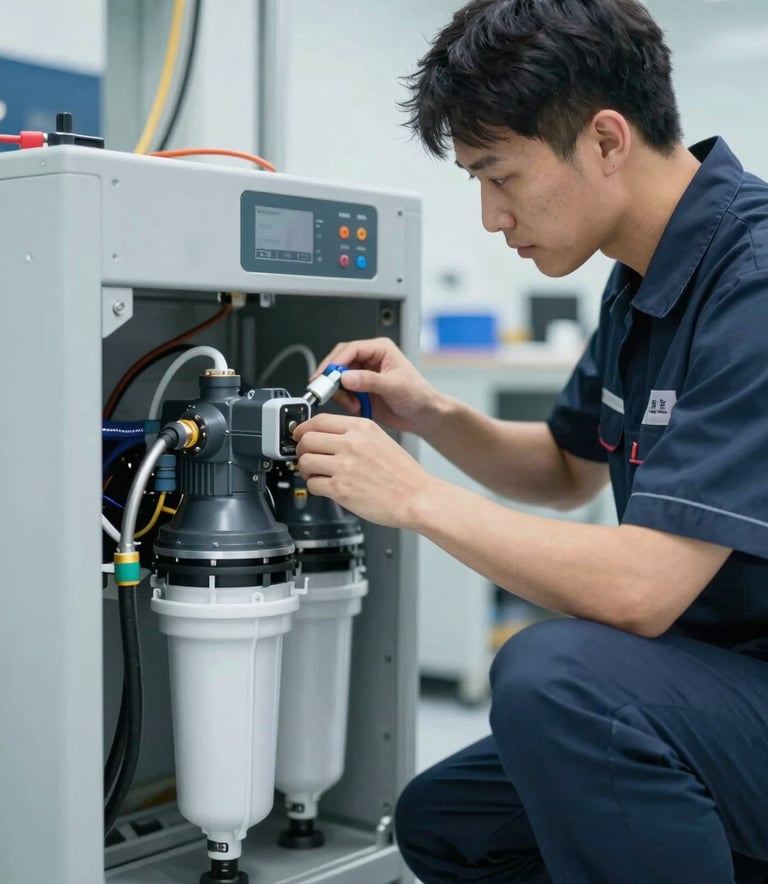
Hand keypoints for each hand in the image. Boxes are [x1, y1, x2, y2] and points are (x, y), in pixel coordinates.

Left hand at [293, 412, 430, 527]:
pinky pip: (312, 484)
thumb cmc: (403, 474)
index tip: (299, 435)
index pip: (318, 420)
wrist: (417, 498)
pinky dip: (315, 487)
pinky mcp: (340, 489)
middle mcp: (351, 443)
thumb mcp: (380, 439)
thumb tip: (325, 438)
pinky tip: (326, 487)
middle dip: (301, 450)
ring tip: (316, 474)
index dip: (303, 429)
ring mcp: (344, 466)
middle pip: (306, 440)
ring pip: (305, 462)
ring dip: (306, 470)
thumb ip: (353, 435)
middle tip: (306, 456)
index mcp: (361, 428)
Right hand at [312, 337, 440, 434]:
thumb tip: (346, 377)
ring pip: (338, 379)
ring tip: (351, 403)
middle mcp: (369, 360)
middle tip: (325, 389)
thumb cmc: (418, 395)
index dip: (335, 361)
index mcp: (380, 350)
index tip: (327, 374)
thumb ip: (369, 381)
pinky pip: (343, 393)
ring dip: (339, 392)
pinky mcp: (361, 391)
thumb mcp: (395, 386)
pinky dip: (344, 401)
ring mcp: (364, 376)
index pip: (350, 349)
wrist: (424, 416)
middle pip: (340, 362)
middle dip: (331, 376)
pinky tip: (356, 408)